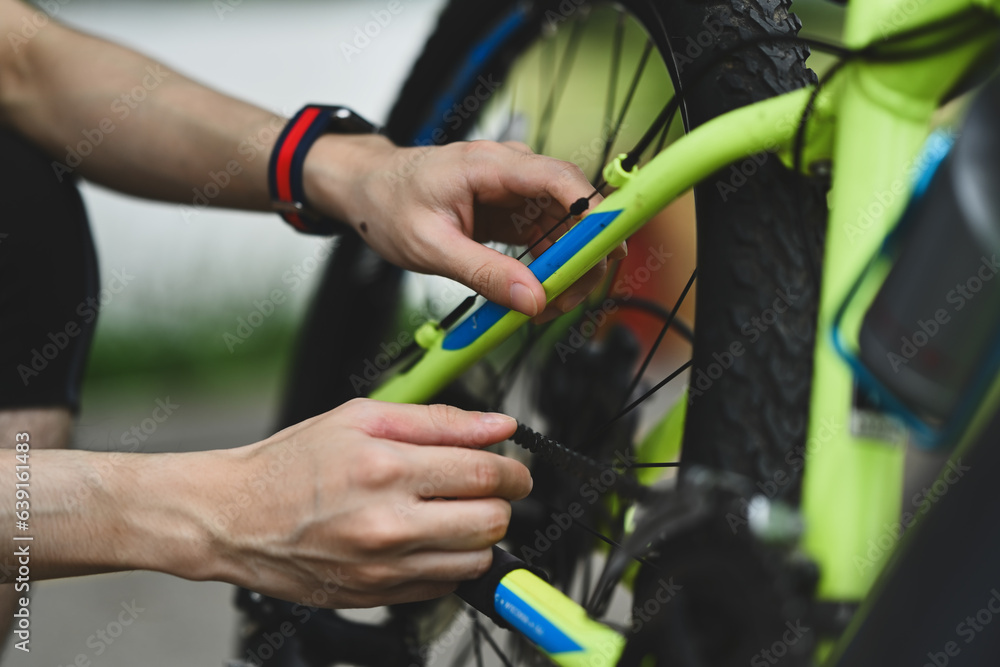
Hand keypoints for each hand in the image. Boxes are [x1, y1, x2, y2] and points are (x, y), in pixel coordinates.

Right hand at [215, 399, 530, 607]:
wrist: (234, 519)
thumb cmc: (290, 464)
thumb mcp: (361, 418)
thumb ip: (438, 420)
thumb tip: (497, 425)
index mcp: (385, 470)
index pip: (483, 473)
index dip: (514, 469)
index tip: (516, 468)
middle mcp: (388, 525)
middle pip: (491, 521)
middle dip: (501, 500)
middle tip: (485, 487)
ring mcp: (383, 568)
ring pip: (476, 560)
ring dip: (479, 535)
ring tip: (453, 512)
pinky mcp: (377, 596)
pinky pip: (445, 586)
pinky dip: (450, 561)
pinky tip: (426, 537)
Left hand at [303, 135, 624, 320]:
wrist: (368, 189)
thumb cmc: (389, 203)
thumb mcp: (430, 247)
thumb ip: (482, 273)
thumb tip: (531, 299)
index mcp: (490, 166)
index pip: (560, 179)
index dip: (593, 213)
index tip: (606, 251)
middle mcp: (512, 172)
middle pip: (575, 207)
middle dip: (583, 255)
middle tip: (571, 299)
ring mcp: (516, 191)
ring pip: (567, 228)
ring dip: (568, 268)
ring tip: (550, 307)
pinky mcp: (514, 211)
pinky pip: (548, 238)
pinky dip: (550, 268)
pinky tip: (538, 294)